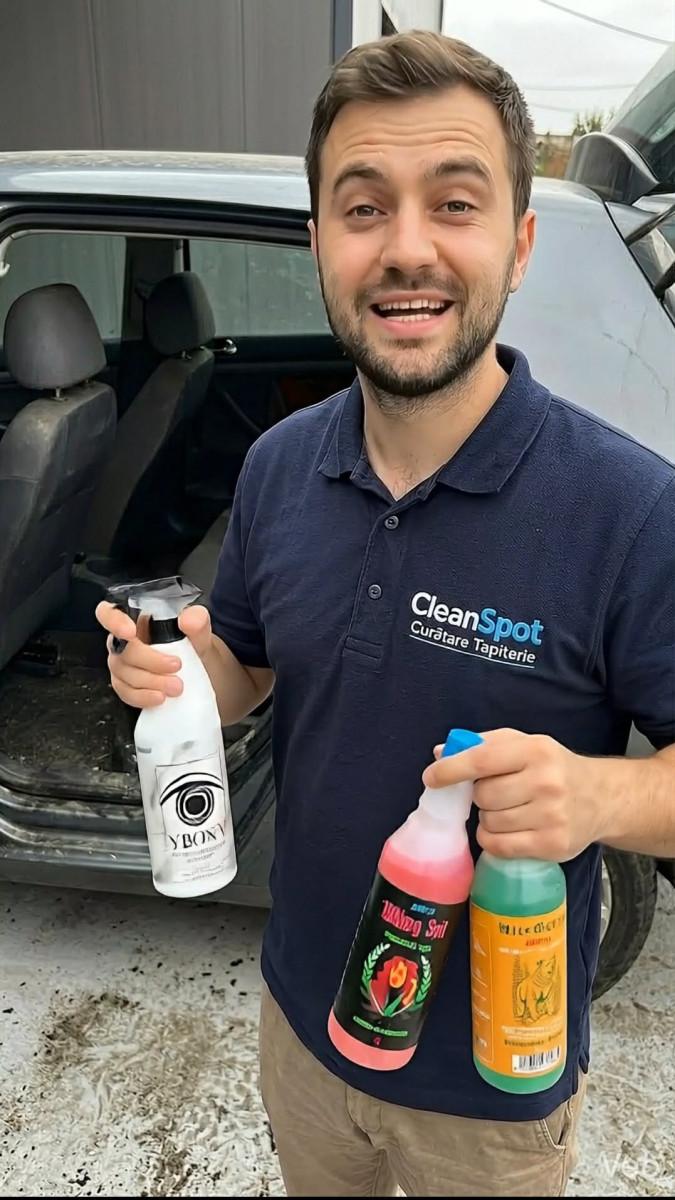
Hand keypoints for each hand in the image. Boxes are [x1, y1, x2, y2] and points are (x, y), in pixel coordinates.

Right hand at [95, 601, 213, 708]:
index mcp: (138, 619)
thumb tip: (188, 619)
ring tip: (176, 687)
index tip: (130, 632)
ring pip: (123, 673)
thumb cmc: (194, 648)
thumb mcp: (201, 633)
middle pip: (121, 649)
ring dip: (150, 681)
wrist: (203, 674)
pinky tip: (160, 698)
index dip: (113, 621)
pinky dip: (143, 696)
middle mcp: (125, 641)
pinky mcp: (126, 686)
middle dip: (148, 660)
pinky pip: (126, 692)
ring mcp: (123, 665)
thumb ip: (198, 621)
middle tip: (176, 666)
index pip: (110, 613)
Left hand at [421, 728, 600, 861]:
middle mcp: (546, 782)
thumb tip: (440, 753)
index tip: (431, 777)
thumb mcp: (524, 744)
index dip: (451, 770)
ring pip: (490, 823)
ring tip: (508, 811)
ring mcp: (552, 816)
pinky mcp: (553, 845)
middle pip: (483, 796)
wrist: (602, 798)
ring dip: (488, 819)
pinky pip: (500, 847)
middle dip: (479, 796)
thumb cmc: (553, 768)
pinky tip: (507, 830)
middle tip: (495, 793)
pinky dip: (493, 840)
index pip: (482, 760)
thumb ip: (483, 745)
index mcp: (536, 750)